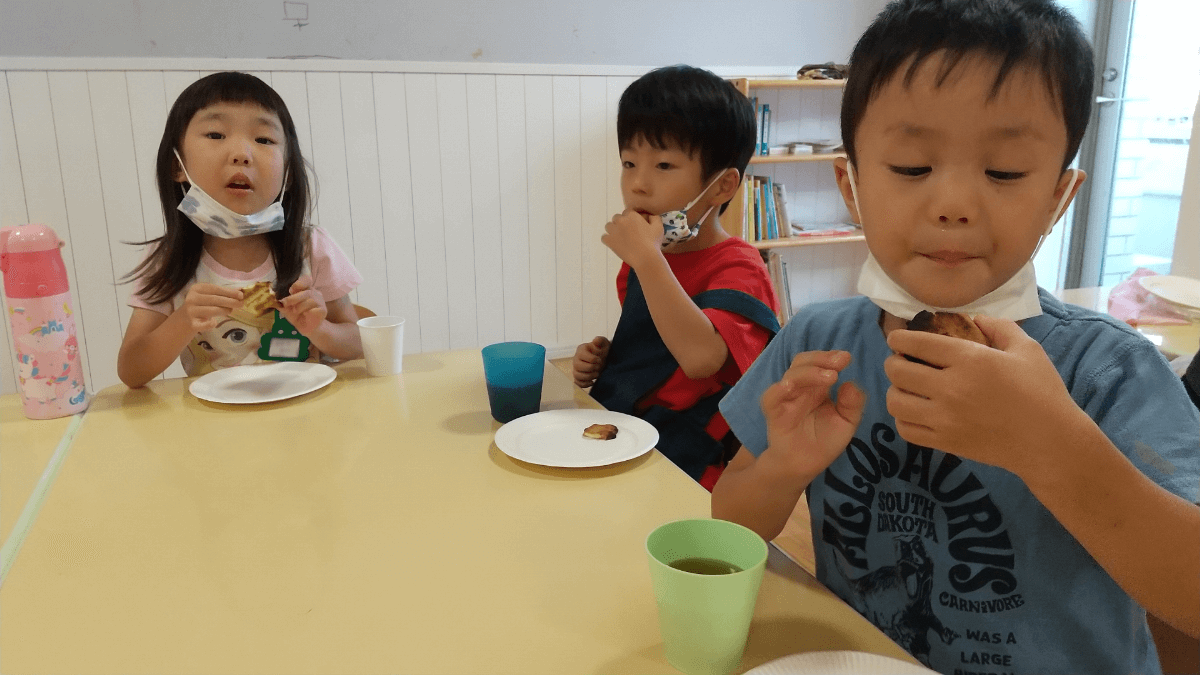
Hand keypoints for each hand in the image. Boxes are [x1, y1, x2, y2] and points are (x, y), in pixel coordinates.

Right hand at [180, 283, 242, 331]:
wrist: (181, 322)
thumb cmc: (199, 308)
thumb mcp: (208, 298)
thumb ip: (222, 294)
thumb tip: (240, 291)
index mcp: (197, 289)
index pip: (215, 289)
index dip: (229, 292)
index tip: (241, 295)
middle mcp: (192, 298)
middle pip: (215, 299)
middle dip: (230, 301)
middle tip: (241, 304)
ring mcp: (191, 311)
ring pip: (212, 310)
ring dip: (224, 311)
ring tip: (230, 311)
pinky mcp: (191, 324)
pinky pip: (206, 324)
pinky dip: (212, 324)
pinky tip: (215, 323)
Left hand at [280, 276, 327, 335]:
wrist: (307, 329)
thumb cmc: (298, 316)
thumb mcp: (287, 309)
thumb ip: (281, 303)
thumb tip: (272, 299)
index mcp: (305, 290)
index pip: (306, 280)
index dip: (300, 283)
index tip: (291, 290)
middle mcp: (314, 293)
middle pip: (307, 291)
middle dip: (294, 298)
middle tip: (286, 303)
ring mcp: (320, 301)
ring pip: (310, 300)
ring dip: (300, 307)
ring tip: (296, 312)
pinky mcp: (323, 310)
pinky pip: (314, 309)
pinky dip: (307, 313)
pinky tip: (305, 315)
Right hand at [572, 336, 610, 388]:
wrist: (605, 358)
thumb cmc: (603, 349)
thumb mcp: (604, 343)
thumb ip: (600, 340)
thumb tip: (595, 341)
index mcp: (581, 349)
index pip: (582, 355)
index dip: (592, 359)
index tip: (600, 360)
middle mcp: (576, 359)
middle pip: (577, 365)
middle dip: (590, 368)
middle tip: (598, 367)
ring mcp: (577, 368)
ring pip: (576, 375)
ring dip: (588, 377)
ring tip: (597, 374)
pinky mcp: (579, 376)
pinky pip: (577, 382)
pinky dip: (584, 384)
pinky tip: (592, 382)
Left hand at [601, 209, 662, 268]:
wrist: (645, 258)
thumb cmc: (653, 242)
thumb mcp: (659, 227)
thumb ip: (654, 217)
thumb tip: (649, 215)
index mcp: (632, 215)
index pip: (628, 211)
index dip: (631, 217)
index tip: (635, 224)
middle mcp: (620, 221)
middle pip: (617, 218)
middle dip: (622, 222)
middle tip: (628, 231)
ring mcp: (613, 231)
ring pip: (609, 226)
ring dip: (613, 229)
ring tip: (620, 237)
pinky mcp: (609, 241)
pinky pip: (604, 237)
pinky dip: (608, 239)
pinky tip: (615, 243)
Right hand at [760, 351, 865, 477]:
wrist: (805, 466)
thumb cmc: (824, 441)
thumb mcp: (846, 423)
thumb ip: (853, 405)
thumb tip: (850, 384)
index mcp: (817, 387)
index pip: (820, 364)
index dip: (830, 357)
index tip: (846, 358)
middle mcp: (801, 389)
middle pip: (803, 363)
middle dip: (821, 359)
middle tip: (839, 362)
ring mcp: (786, 399)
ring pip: (791, 376)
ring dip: (809, 373)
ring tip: (830, 376)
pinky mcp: (774, 414)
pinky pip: (771, 398)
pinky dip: (778, 390)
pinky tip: (789, 386)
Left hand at [883, 316, 1081, 473]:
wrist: (1049, 442)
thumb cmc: (1041, 392)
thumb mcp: (1027, 349)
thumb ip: (999, 327)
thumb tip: (975, 319)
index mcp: (969, 360)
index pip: (918, 343)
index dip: (899, 338)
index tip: (896, 339)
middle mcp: (950, 388)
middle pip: (898, 370)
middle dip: (894, 361)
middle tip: (901, 361)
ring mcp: (944, 418)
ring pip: (895, 401)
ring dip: (896, 390)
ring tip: (906, 387)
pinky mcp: (944, 442)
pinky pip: (905, 429)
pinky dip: (903, 418)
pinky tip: (914, 412)